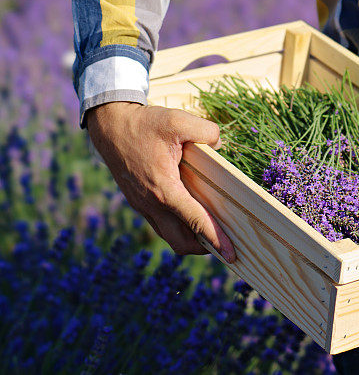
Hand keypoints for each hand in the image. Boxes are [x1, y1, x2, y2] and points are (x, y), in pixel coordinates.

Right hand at [86, 102, 235, 262]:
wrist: (109, 125)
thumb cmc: (143, 124)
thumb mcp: (178, 120)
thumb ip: (207, 131)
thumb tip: (220, 145)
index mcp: (163, 189)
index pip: (195, 221)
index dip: (216, 239)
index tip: (232, 254)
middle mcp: (151, 204)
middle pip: (182, 242)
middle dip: (205, 248)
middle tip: (228, 245)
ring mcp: (142, 206)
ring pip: (170, 237)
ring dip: (191, 240)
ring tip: (213, 234)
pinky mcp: (139, 202)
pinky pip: (161, 225)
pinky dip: (179, 228)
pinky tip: (193, 216)